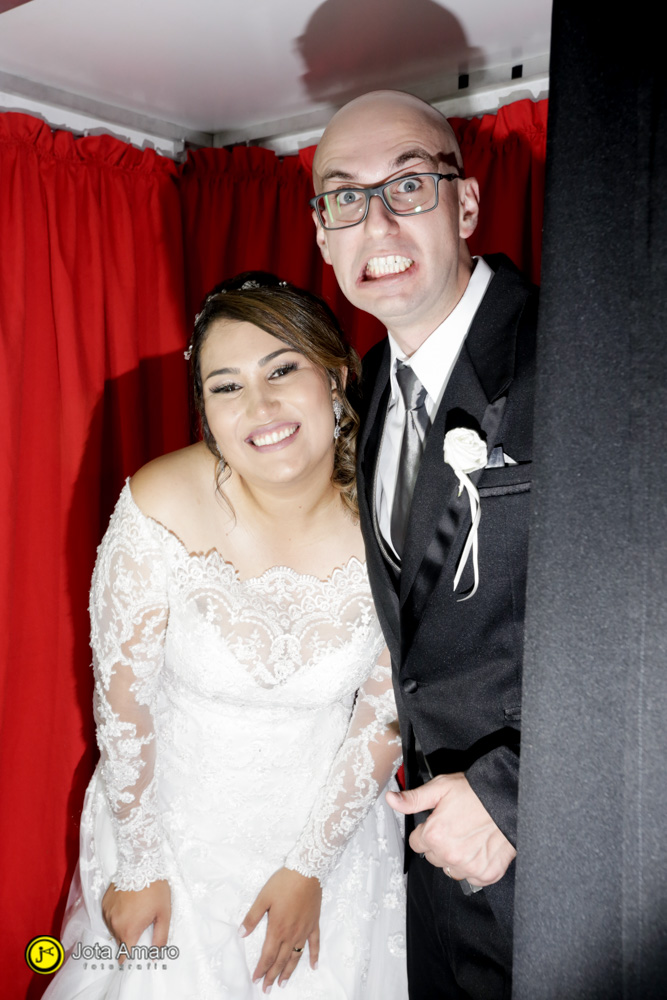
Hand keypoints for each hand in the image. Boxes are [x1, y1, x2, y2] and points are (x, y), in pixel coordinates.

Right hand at [102, 880, 170, 962]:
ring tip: (134, 913)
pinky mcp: (104, 903)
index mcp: (129, 930)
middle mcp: (114, 924)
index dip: (129, 957)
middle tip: (139, 925)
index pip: (125, 954)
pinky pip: (109, 916)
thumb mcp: (164, 914)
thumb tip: (156, 955)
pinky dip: (116, 915)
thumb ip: (160, 937)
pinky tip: (126, 905)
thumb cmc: (155, 890)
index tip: (132, 957)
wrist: (141, 865)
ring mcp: (108, 913)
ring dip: (122, 926)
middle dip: (128, 938)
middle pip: (120, 940)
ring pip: (113, 928)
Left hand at [240, 867, 320, 992]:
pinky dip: (314, 956)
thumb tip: (241, 934)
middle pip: (281, 960)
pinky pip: (314, 944)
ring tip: (283, 983)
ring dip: (289, 971)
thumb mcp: (263, 898)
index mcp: (277, 929)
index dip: (261, 969)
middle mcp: (291, 934)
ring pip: (296, 956)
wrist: (306, 872)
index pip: (267, 955)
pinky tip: (314, 966)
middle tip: (267, 988)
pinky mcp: (313, 924)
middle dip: (272, 975)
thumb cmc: (283, 883)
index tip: (256, 979)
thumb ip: (252, 918)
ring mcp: (304, 931)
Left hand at [386, 772, 515, 885]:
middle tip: (456, 828)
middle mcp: (449, 854)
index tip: (438, 823)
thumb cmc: (475, 792)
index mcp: (434, 835)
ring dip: (455, 858)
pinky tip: (480, 848)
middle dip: (440, 844)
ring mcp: (468, 867)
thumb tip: (391, 799)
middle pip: (433, 857)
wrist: (509, 799)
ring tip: (468, 838)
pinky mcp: (486, 874)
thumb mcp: (440, 787)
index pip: (416, 843)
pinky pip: (471, 877)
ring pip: (450, 869)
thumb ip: (413, 798)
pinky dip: (474, 866)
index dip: (426, 831)